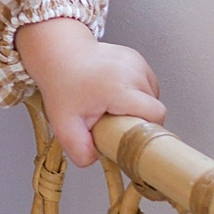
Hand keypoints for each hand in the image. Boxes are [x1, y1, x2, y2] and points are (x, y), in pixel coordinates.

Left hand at [16, 18, 164, 167]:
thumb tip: (95, 160)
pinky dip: (137, 92)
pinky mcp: (137, 58)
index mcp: (119, 88)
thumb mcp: (63, 123)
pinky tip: (117, 93)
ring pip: (153, 95)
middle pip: (155, 106)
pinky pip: (147, 83)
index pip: (155, 115)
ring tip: (113, 105)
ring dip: (138, 106)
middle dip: (138, 119)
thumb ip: (79, 148)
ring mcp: (136, 62)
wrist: (57, 53)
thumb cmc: (61, 84)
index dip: (146, 130)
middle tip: (114, 120)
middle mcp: (132, 72)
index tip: (129, 135)